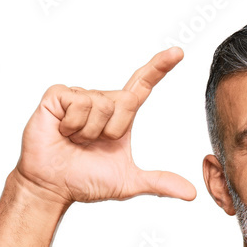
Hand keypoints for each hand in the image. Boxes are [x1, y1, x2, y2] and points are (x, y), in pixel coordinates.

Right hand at [14, 46, 196, 206]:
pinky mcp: (58, 95)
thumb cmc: (86, 181)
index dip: (159, 68)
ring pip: (101, 104)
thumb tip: (191, 193)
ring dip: (90, 132)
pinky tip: (63, 132)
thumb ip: (159, 183)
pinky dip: (73, 125)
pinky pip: (78, 103)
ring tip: (76, 141)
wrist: (54, 187)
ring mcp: (79, 96)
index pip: (142, 85)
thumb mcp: (128, 183)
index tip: (178, 53)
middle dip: (114, 130)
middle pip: (126, 101)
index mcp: (120, 117)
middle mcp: (102, 101)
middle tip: (94, 145)